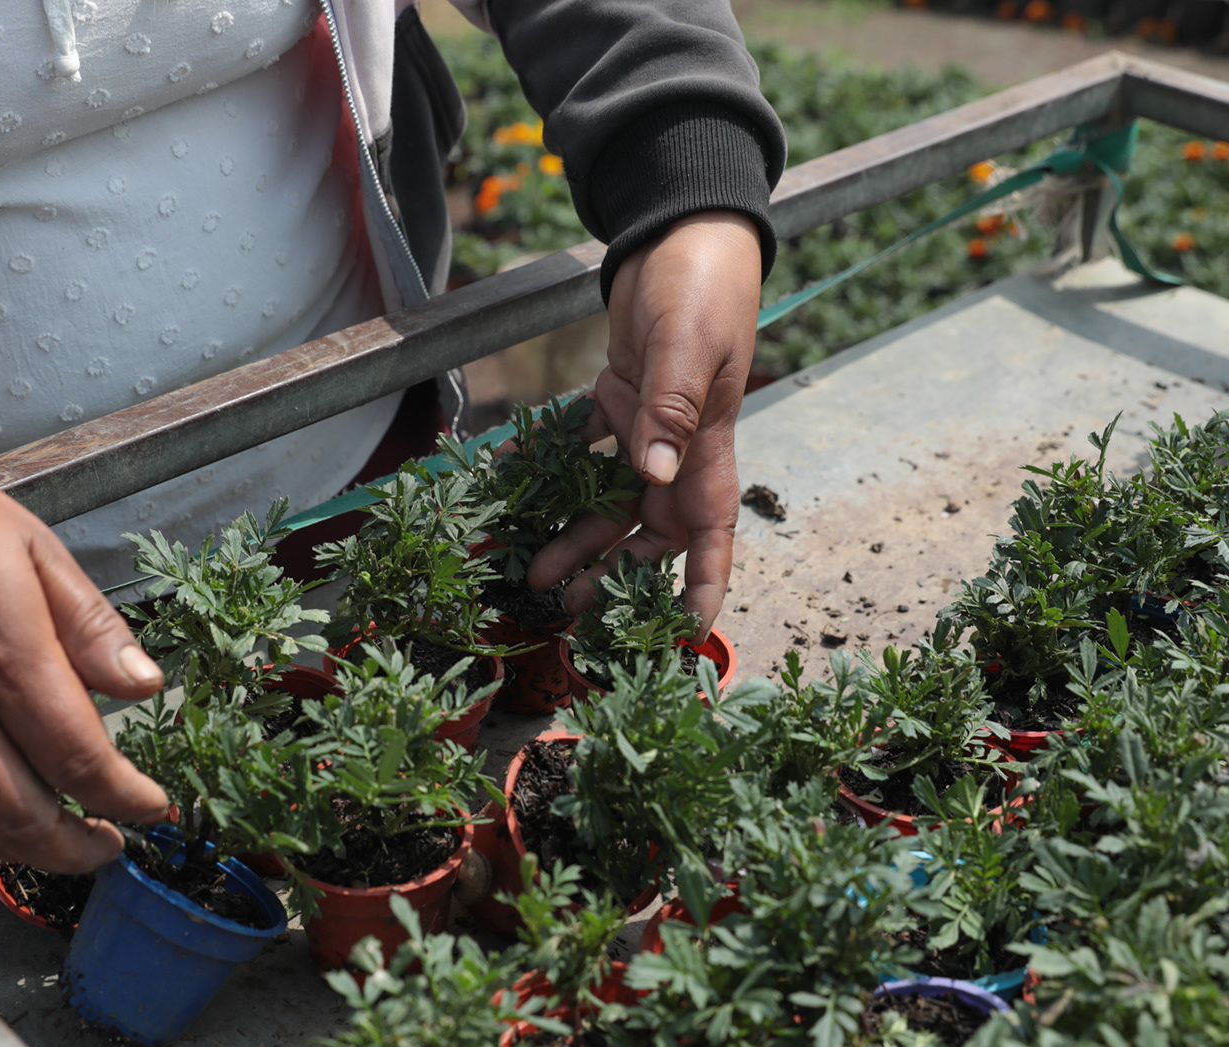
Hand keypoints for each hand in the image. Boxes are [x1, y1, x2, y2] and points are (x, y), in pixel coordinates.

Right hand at [0, 449, 168, 871]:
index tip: (153, 808)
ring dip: (25, 850)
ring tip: (63, 841)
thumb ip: (92, 626)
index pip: (80, 762)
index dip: (126, 799)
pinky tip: (0, 807)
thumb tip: (146, 686)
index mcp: (8, 662)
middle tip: (110, 846)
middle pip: (21, 820)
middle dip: (77, 850)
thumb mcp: (36, 551)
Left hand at [527, 211, 762, 634]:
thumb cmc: (702, 286)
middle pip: (649, 532)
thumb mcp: (689, 347)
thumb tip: (652, 471)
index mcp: (706, 446)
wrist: (683, 229)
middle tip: (568, 607)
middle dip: (614, 576)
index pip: (712, 534)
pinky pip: (582, 446)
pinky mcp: (618, 396)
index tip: (685, 635)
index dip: (702, 588)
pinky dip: (551, 467)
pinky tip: (517, 486)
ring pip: (610, 498)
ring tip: (534, 568)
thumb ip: (671, 410)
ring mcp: (648, 423)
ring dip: (575, 534)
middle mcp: (678, 446)